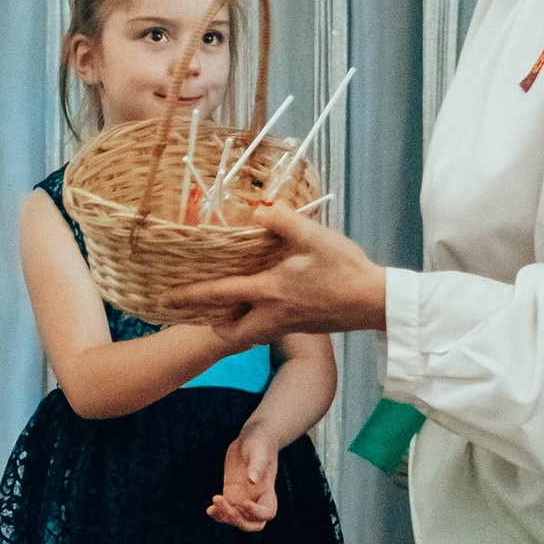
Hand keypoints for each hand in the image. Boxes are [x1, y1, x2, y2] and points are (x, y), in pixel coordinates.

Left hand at [173, 201, 388, 342]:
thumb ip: (282, 220)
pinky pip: (265, 331)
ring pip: (248, 335)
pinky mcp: (301, 327)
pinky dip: (253, 323)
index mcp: (270, 291)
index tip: (165, 297)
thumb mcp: (315, 236)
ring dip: (232, 326)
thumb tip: (258, 207)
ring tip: (222, 309)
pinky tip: (258, 305)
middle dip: (210, 327)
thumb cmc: (346, 269)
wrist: (377, 302)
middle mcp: (273, 314)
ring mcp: (287, 325)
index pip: (221, 294)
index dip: (190, 295)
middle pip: (230, 334)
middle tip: (196, 313)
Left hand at [208, 426, 280, 533]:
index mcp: (268, 492)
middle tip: (227, 507)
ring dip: (226, 516)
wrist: (252, 438)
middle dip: (240, 521)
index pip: (267, 513)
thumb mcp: (259, 452)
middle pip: (253, 524)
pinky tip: (209, 510)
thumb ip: (256, 466)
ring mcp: (243, 498)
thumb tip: (252, 480)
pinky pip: (225, 511)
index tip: (244, 501)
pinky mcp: (231, 494)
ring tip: (216, 499)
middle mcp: (257, 499)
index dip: (256, 513)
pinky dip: (218, 514)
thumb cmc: (259, 443)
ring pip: (237, 520)